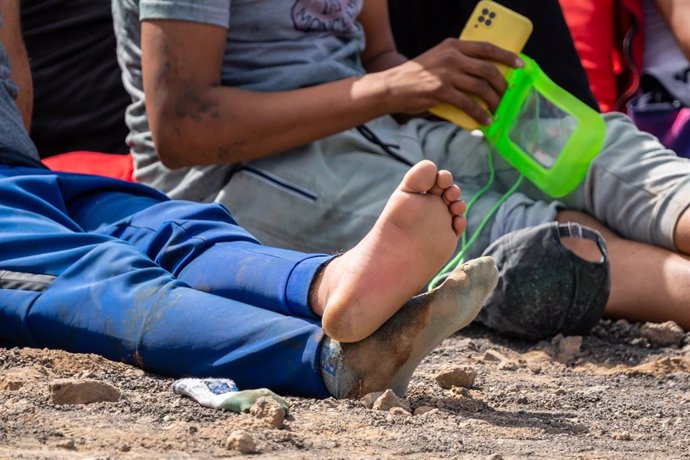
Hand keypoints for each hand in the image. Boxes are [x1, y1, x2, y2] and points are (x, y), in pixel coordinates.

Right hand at [380, 39, 522, 124]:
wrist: (392, 87)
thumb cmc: (415, 77)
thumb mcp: (437, 59)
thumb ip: (456, 62)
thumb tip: (481, 78)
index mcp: (453, 45)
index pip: (487, 47)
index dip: (507, 56)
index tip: (520, 65)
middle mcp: (452, 57)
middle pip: (488, 69)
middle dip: (503, 84)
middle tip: (507, 95)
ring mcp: (447, 74)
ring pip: (481, 87)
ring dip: (494, 101)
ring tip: (498, 111)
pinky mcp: (441, 91)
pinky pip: (468, 104)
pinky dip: (480, 114)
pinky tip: (485, 121)